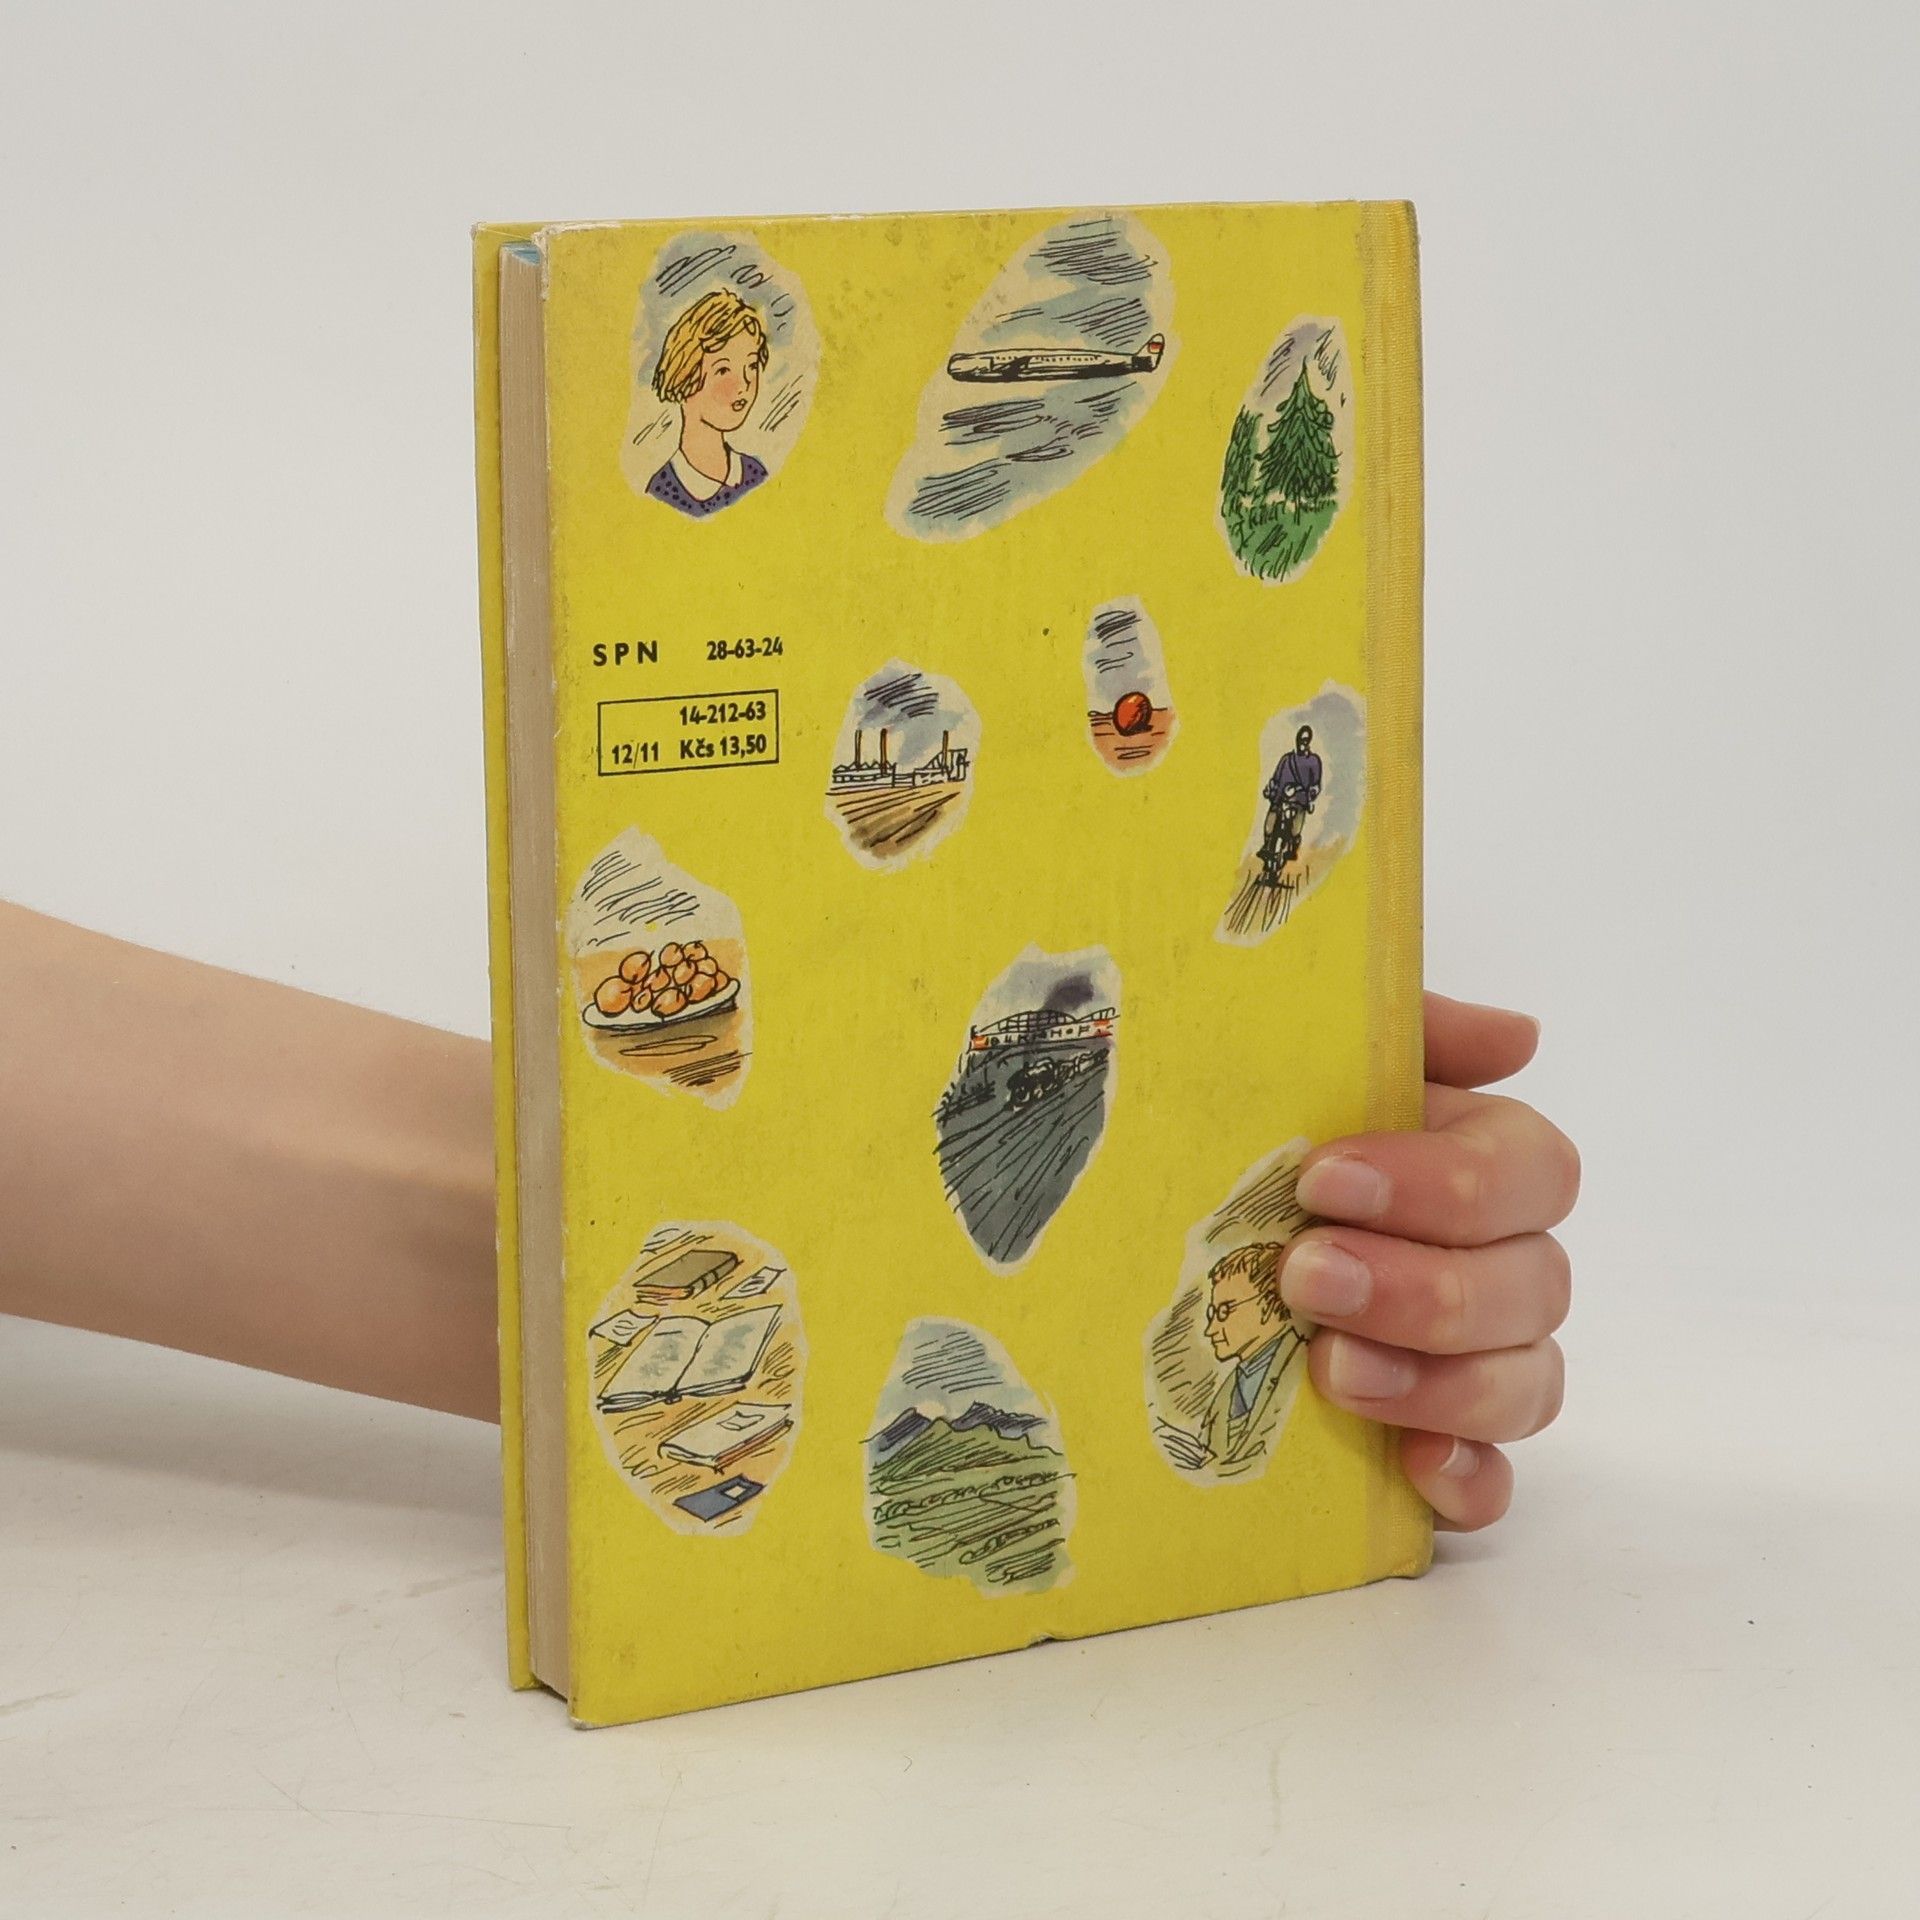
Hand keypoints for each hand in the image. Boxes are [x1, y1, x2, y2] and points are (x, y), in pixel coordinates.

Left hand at [1283, 993, 1577, 1530]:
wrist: (1140, 1215)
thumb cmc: (1232, 1122)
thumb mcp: (1294, 1052)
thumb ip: (1404, 1030)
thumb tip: (1518, 1036)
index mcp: (1471, 1157)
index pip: (1531, 1171)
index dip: (1446, 1183)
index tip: (1324, 1181)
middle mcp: (1488, 1259)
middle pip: (1534, 1285)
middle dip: (1425, 1287)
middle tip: (1307, 1279)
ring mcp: (1468, 1360)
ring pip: (1527, 1383)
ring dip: (1440, 1380)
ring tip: (1332, 1368)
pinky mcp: (1428, 1445)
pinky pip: (1492, 1480)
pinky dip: (1468, 1479)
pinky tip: (1414, 1468)